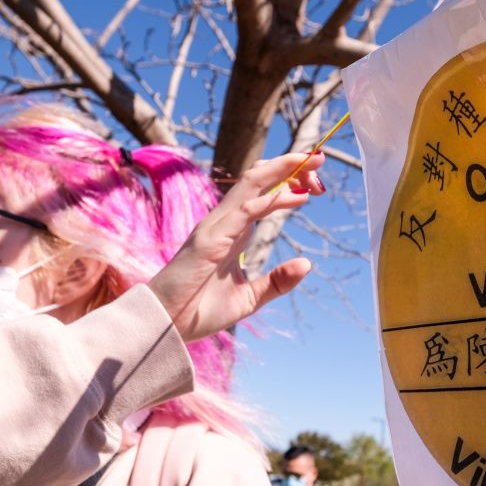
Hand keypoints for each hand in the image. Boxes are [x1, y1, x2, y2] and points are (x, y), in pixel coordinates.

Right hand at [147, 152, 325, 340]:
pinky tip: (293, 195)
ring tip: (311, 163)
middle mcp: (223, 222)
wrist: (166, 324)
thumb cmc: (200, 310)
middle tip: (319, 160)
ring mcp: (215, 227)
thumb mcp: (250, 297)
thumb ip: (277, 282)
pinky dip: (270, 200)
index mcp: (232, 233)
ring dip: (282, 171)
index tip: (314, 184)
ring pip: (251, 185)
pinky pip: (244, 212)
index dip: (287, 184)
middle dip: (289, 167)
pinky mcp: (210, 239)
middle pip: (258, 181)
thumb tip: (307, 264)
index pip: (261, 195)